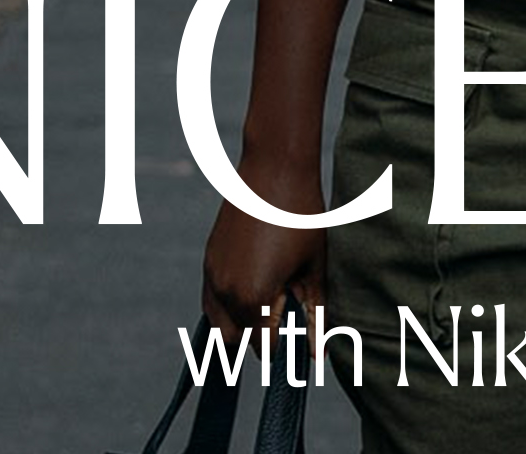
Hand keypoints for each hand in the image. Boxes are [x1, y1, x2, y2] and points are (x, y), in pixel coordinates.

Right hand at [201, 155, 329, 337]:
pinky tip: (253, 292)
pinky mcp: (208, 262)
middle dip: (259, 339)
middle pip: (235, 341)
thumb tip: (317, 354)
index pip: (262, 347)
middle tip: (286, 321)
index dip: (284, 348)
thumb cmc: (303, 219)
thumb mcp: (315, 269)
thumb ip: (315, 314)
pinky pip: (210, 302)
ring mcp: (211, 277)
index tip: (299, 340)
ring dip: (240, 325)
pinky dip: (227, 308)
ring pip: (217, 325)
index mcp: (252, 298)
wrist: (274, 171)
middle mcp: (224, 293)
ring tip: (271, 305)